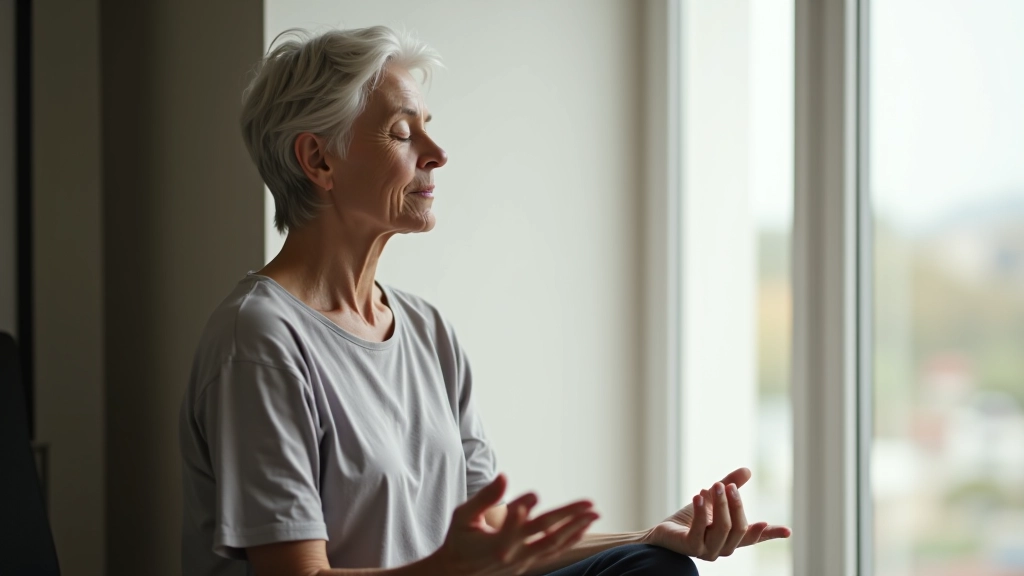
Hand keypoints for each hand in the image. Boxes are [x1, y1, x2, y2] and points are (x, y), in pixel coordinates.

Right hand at [434, 474, 599, 575]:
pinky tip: (582, 528)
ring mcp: (523, 561)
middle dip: (569, 518)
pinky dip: (569, 540)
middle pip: (546, 535)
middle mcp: (513, 554)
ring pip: (555, 545)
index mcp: (496, 544)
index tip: (535, 495)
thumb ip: (485, 497)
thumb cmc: (459, 541)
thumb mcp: (463, 516)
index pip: (514, 526)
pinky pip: (553, 552)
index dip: (524, 510)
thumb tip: (505, 476)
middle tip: (589, 503)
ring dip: (576, 529)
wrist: (456, 574)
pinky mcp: (528, 564)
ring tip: (595, 513)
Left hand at [642, 467, 790, 561]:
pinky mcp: (690, 547)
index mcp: (730, 538)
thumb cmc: (689, 517)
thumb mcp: (713, 498)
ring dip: (721, 505)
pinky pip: (699, 530)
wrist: (662, 532)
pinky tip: (699, 495)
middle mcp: (722, 548)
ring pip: (723, 529)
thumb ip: (730, 485)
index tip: (787, 531)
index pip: (753, 537)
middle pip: (739, 529)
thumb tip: (748, 470)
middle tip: (728, 485)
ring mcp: (707, 550)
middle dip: (736, 505)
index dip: (770, 534)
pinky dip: (701, 512)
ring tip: (716, 485)